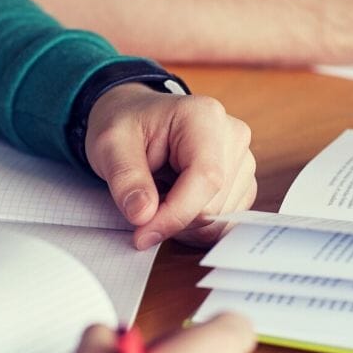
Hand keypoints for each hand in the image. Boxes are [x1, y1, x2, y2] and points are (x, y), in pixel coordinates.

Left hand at [85, 83, 255, 249]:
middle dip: (173, 219)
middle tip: (142, 205)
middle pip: (213, 206)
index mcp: (205, 117)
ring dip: (183, 224)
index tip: (142, 234)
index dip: (175, 215)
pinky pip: (224, 223)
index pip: (206, 178)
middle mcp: (233, 137)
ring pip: (219, 220)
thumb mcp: (111, 145)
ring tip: (158, 197)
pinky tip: (174, 205)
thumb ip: (126, 179)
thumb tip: (143, 215)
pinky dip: (195, 227)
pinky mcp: (242, 183)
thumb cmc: (127, 126)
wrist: (137, 119)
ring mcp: (242, 161)